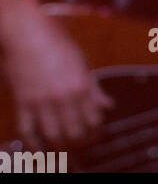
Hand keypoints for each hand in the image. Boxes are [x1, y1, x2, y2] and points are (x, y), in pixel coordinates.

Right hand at [1, 3, 113, 146]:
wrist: (28, 34)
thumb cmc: (57, 43)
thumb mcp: (82, 61)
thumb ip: (94, 87)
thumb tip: (108, 105)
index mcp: (81, 85)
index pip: (93, 119)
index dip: (97, 131)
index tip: (98, 135)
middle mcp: (63, 97)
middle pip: (75, 132)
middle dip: (81, 143)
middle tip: (82, 145)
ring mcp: (41, 102)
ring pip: (53, 135)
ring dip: (60, 146)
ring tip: (64, 149)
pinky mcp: (23, 103)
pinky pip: (27, 131)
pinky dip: (33, 143)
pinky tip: (39, 148)